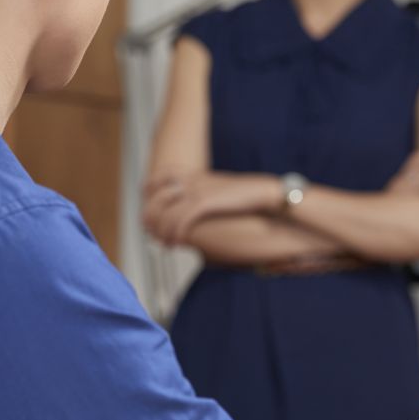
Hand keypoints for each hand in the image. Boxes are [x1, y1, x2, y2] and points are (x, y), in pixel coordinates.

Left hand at [143, 171, 281, 245]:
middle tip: (152, 233)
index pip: (162, 175)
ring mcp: (199, 190)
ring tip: (166, 244)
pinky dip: (176, 233)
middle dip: (150, 216)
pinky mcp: (206, 202)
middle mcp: (194, 181)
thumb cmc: (252, 195)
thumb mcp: (225, 189)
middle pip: (157, 195)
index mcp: (198, 175)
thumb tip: (203, 205)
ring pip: (166, 212)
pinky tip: (178, 243)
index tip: (150, 208)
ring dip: (162, 231)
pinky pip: (181, 220)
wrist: (269, 192)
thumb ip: (210, 193)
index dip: (150, 189)